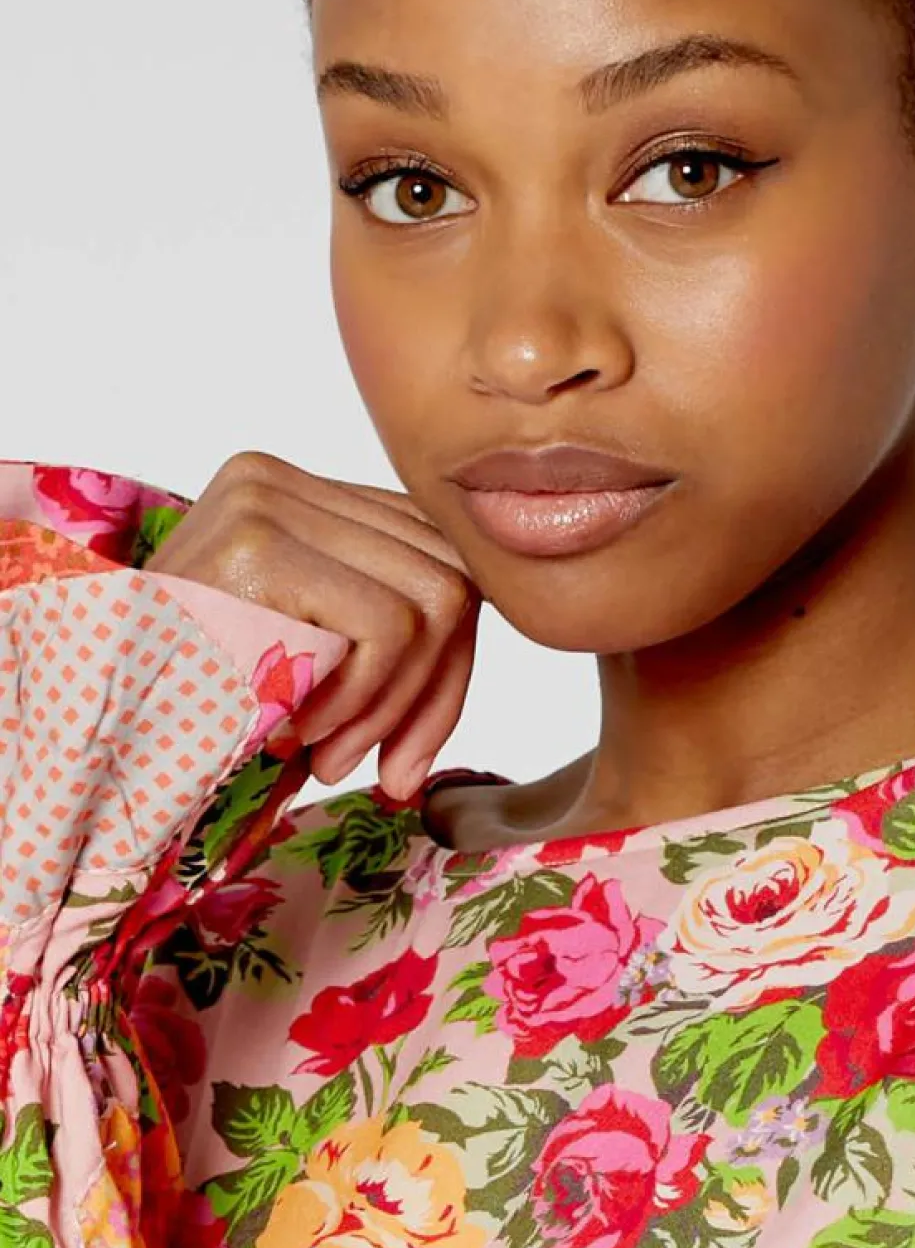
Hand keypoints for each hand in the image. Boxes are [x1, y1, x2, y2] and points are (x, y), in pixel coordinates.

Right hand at [147, 450, 479, 800]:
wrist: (93, 746)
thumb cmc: (196, 715)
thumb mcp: (308, 665)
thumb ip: (391, 636)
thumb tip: (489, 626)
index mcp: (295, 495)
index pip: (436, 555)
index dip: (450, 666)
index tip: (408, 754)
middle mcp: (279, 478)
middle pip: (452, 571)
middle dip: (440, 693)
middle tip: (390, 769)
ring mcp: (267, 501)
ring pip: (440, 598)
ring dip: (400, 706)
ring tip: (332, 752)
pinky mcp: (259, 544)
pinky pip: (393, 627)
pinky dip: (368, 701)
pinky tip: (298, 733)